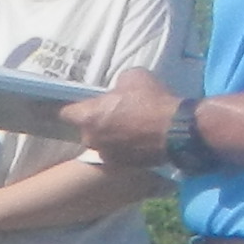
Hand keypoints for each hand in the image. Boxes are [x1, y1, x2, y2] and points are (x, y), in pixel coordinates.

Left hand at [65, 67, 183, 167]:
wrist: (177, 130)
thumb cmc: (152, 100)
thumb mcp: (133, 77)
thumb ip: (117, 85)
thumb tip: (117, 91)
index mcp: (88, 116)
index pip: (66, 113)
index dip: (75, 108)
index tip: (84, 105)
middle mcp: (92, 139)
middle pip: (86, 129)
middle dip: (97, 123)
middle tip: (115, 115)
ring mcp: (107, 155)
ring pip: (102, 143)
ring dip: (111, 136)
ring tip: (130, 128)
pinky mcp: (123, 165)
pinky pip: (117, 154)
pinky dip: (124, 148)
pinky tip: (139, 140)